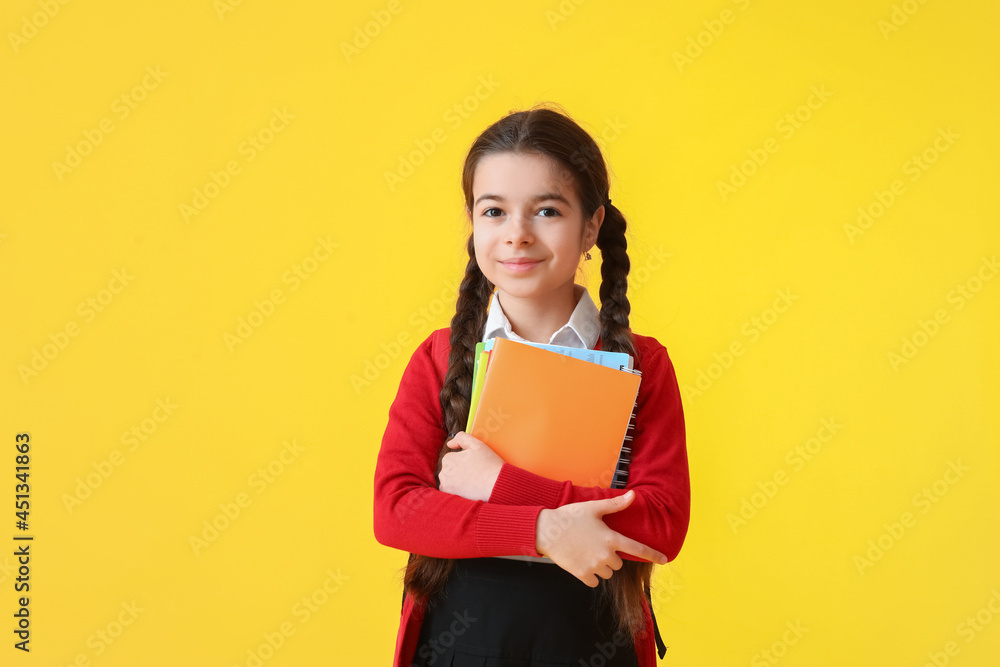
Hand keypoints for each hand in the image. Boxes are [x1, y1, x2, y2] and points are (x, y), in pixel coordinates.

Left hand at [437, 432, 503, 501]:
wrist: (496, 485)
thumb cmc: (488, 464)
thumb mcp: (477, 444)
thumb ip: (461, 438)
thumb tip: (449, 444)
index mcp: (448, 459)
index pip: (453, 457)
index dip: (465, 460)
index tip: (475, 463)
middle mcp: (444, 472)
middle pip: (450, 468)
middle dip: (459, 469)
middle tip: (475, 472)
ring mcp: (446, 485)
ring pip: (449, 479)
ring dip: (457, 479)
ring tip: (472, 480)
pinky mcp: (450, 495)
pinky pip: (450, 490)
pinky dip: (457, 489)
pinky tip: (468, 488)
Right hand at [535, 490, 668, 586]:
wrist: (547, 531)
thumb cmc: (571, 516)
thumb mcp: (594, 508)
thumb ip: (616, 505)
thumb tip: (633, 495)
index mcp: (611, 538)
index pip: (638, 549)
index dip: (653, 555)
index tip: (665, 560)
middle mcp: (606, 554)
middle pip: (618, 564)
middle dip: (611, 557)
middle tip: (596, 545)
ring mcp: (594, 566)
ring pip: (607, 573)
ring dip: (601, 567)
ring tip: (587, 553)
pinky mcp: (582, 575)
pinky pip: (594, 582)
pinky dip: (590, 575)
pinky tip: (581, 562)